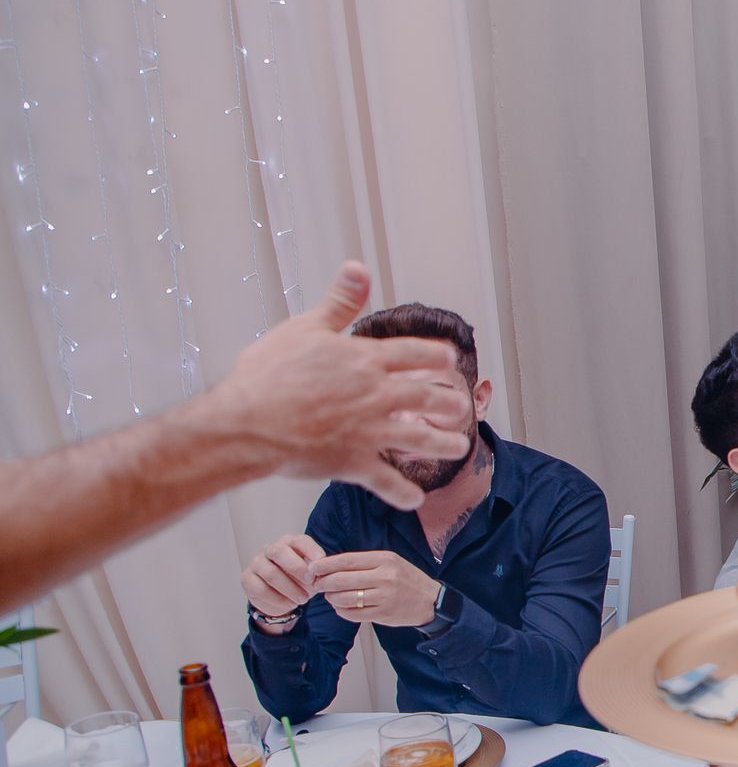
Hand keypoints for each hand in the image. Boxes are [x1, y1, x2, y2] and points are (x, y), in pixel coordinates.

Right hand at [202, 262, 472, 509]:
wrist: (247, 423)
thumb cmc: (269, 374)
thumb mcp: (305, 328)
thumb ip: (338, 303)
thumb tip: (358, 268)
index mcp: (366, 360)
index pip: (415, 354)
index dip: (436, 355)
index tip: (450, 358)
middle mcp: (377, 395)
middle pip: (427, 398)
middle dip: (449, 403)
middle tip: (461, 406)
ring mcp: (370, 431)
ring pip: (420, 439)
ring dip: (443, 444)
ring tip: (458, 447)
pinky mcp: (355, 463)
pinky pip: (388, 482)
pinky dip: (403, 493)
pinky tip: (415, 498)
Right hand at [241, 534, 325, 619]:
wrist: (281, 598)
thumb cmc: (299, 580)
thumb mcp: (311, 575)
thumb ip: (315, 571)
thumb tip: (319, 573)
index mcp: (289, 543)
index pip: (299, 540)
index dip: (311, 550)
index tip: (321, 562)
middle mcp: (270, 549)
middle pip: (280, 552)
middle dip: (297, 567)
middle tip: (311, 581)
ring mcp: (256, 563)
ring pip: (271, 573)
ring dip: (290, 588)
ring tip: (303, 599)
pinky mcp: (247, 578)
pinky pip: (261, 589)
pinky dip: (278, 599)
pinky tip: (290, 604)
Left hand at [308, 550, 440, 626]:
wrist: (431, 601)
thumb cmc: (407, 579)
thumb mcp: (391, 562)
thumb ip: (364, 563)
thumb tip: (331, 567)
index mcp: (385, 559)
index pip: (346, 560)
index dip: (325, 565)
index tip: (312, 568)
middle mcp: (384, 577)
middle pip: (341, 580)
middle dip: (323, 583)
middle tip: (316, 584)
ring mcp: (384, 597)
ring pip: (344, 598)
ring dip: (331, 598)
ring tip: (330, 596)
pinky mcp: (383, 614)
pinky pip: (352, 614)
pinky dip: (341, 611)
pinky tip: (341, 607)